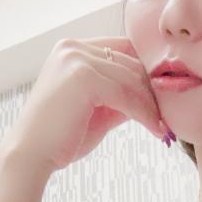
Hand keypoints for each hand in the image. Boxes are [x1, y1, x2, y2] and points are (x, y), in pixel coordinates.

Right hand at [2, 36, 165, 172]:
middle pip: (131, 64)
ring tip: (163, 129)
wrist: (34, 154)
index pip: (123, 51)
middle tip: (167, 119)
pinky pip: (127, 96)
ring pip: (132, 80)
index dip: (145, 76)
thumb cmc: (63, 137)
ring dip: (153, 107)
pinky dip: (146, 115)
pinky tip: (156, 131)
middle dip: (153, 93)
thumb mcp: (97, 111)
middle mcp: (73, 48)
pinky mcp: (83, 78)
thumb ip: (120, 99)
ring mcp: (77, 59)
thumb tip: (149, 100)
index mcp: (73, 50)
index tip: (160, 103)